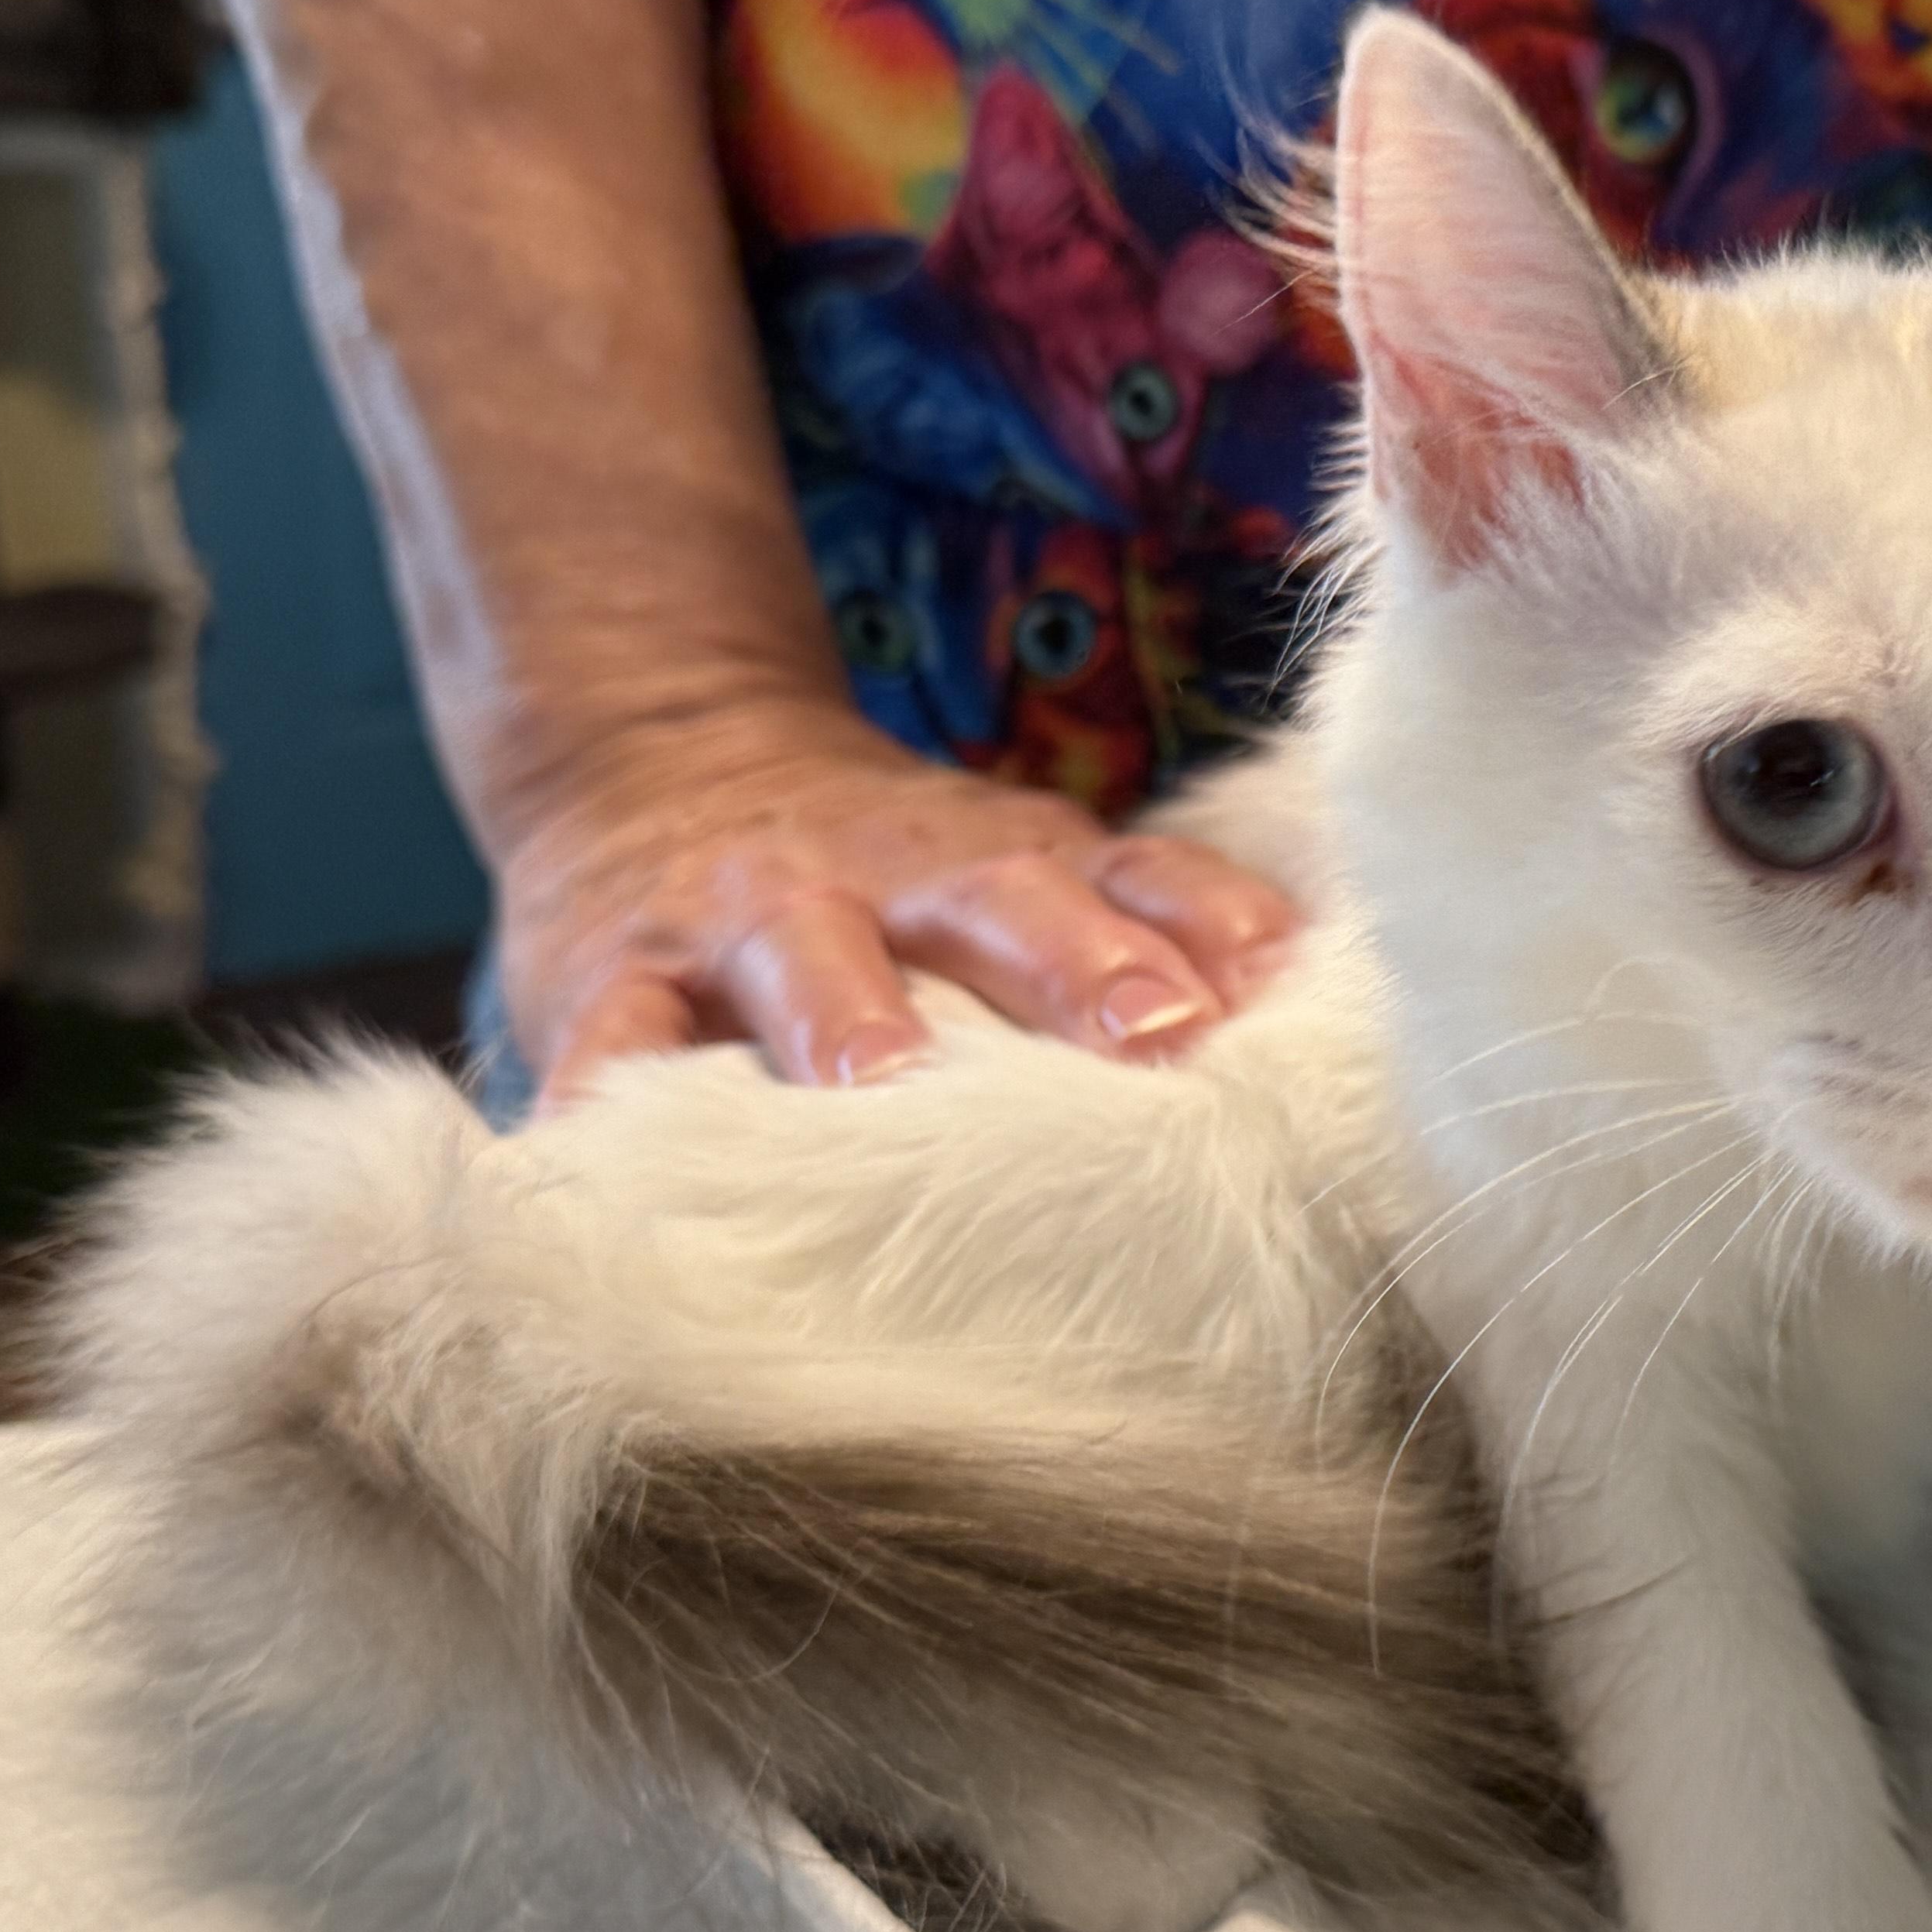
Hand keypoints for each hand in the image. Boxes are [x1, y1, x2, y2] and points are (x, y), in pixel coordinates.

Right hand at [497, 708, 1302, 1101]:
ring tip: (884, 1087)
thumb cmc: (886, 878)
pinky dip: (605, 1105)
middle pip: (1000, 903)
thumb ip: (1153, 940)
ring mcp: (746, 923)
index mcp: (1013, 860)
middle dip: (1080, 967)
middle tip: (1155, 1038)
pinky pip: (607, 1044)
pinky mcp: (609, 978)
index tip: (1286, 1000)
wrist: (650, 760)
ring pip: (806, 957)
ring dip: (851, 1018)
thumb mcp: (1018, 874)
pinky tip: (619, 1171)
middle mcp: (892, 879)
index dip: (1216, 930)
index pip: (1138, 878)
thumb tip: (1326, 1034)